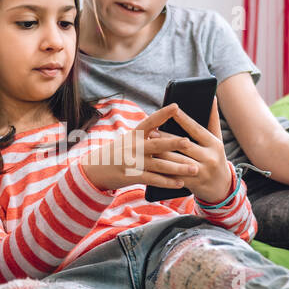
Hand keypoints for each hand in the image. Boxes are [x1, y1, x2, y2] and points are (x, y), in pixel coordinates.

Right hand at [80, 103, 202, 192]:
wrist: (95, 170)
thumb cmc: (117, 152)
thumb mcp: (128, 139)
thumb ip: (145, 135)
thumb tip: (163, 129)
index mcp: (134, 134)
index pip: (150, 121)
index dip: (163, 113)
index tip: (176, 106)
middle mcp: (134, 147)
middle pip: (157, 144)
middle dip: (174, 143)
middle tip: (189, 142)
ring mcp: (134, 162)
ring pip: (160, 165)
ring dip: (178, 167)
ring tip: (194, 168)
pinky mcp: (133, 176)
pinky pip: (154, 180)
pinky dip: (168, 182)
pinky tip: (180, 183)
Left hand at [145, 99, 233, 204]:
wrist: (222, 187)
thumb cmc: (216, 157)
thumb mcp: (217, 140)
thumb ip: (213, 119)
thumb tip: (211, 97)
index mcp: (214, 144)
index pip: (197, 129)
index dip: (184, 119)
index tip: (172, 109)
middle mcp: (210, 158)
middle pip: (184, 146)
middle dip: (167, 139)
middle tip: (152, 132)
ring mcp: (201, 172)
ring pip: (177, 162)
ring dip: (162, 154)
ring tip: (148, 147)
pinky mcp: (193, 184)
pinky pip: (175, 177)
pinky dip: (163, 171)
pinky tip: (151, 165)